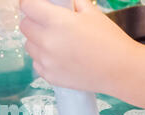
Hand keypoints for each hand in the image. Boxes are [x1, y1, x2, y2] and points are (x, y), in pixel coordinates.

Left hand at [19, 0, 139, 93]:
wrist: (120, 70)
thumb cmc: (109, 40)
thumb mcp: (91, 13)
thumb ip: (72, 3)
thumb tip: (59, 2)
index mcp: (56, 22)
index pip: (27, 7)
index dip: (28, 3)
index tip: (32, 3)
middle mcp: (46, 42)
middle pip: (24, 26)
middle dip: (32, 20)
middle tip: (46, 21)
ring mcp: (46, 61)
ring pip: (28, 45)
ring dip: (36, 40)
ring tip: (55, 41)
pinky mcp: (49, 76)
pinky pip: (36, 63)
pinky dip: (43, 58)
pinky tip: (59, 56)